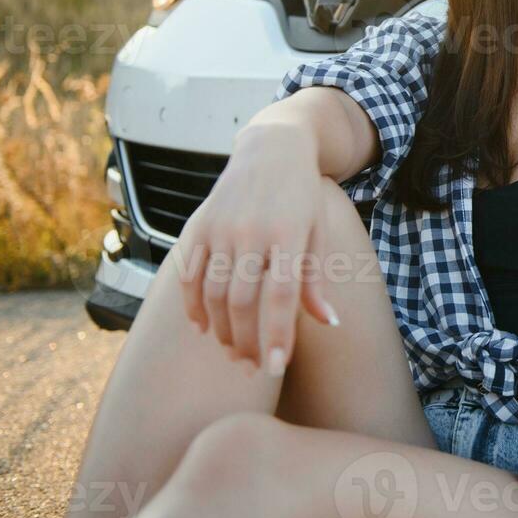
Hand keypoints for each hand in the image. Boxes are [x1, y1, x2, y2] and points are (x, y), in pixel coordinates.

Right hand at [170, 127, 340, 375]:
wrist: (273, 149)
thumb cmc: (302, 197)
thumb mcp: (317, 232)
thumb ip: (315, 280)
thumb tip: (328, 323)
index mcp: (289, 234)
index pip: (281, 295)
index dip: (276, 334)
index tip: (274, 367)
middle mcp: (252, 231)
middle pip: (243, 301)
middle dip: (246, 341)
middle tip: (252, 368)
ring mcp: (222, 228)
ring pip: (213, 293)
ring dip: (221, 329)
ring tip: (233, 352)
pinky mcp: (200, 225)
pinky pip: (189, 274)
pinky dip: (192, 305)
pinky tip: (203, 327)